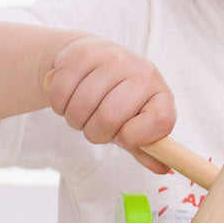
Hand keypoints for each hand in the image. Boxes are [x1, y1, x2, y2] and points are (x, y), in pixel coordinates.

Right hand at [42, 35, 175, 172]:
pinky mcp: (82, 53)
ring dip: (75, 120)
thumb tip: (164, 169)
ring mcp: (113, 59)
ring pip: (81, 107)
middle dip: (96, 133)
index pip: (160, 121)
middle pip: (110, 118)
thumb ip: (148, 148)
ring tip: (83, 112)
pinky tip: (70, 98)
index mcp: (160, 93)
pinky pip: (61, 94)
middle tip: (96, 127)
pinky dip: (59, 105)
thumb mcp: (137, 122)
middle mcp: (141, 72)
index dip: (137, 137)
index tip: (122, 137)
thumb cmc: (119, 99)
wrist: (94, 60)